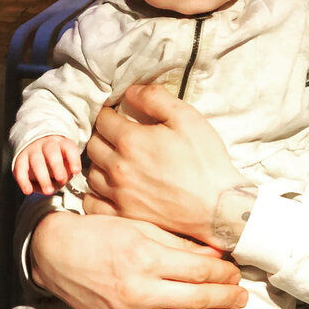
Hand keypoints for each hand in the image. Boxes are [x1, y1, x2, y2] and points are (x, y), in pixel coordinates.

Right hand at [13, 135, 80, 194]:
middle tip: (61, 179)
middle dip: (57, 167)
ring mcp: (32, 151)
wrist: (35, 144)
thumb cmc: (55, 158)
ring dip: (43, 177)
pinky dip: (23, 181)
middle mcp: (47, 145)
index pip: (69, 148)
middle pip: (52, 153)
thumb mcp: (65, 160)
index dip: (73, 159)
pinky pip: (20, 170)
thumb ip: (67, 169)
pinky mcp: (20, 160)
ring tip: (48, 191)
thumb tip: (64, 180)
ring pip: (37, 162)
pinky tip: (29, 191)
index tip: (76, 171)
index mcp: (61, 143)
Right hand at [31, 212, 246, 308]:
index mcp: (147, 257)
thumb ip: (178, 243)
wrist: (57, 253)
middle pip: (194, 299)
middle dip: (224, 298)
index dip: (222, 274)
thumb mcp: (140, 227)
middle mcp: (139, 289)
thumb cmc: (99, 233)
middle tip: (242, 296)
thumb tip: (212, 253)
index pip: (197, 271)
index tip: (236, 272)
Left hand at [85, 84, 248, 247]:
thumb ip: (155, 98)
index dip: (110, 113)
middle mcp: (118, 167)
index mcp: (131, 140)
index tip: (118, 115)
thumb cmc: (205, 159)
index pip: (103, 120)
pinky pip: (93, 204)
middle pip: (93, 145)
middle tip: (117, 135)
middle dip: (103, 136)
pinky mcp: (123, 216)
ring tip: (115, 160)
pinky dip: (95, 194)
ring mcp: (118, 195)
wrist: (217, 206)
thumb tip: (130, 91)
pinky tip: (109, 188)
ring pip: (92, 173)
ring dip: (100, 163)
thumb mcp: (186, 117)